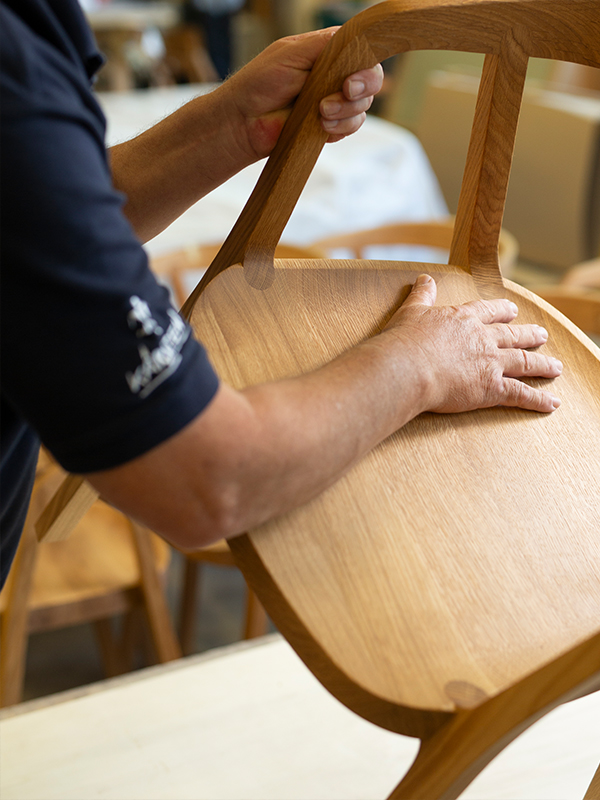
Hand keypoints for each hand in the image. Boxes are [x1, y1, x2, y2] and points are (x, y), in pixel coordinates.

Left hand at [223, 28, 383, 158]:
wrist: (243, 121)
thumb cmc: (259, 83)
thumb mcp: (291, 53)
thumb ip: (324, 45)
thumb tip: (354, 38)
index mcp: (327, 52)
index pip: (363, 51)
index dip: (366, 65)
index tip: (351, 80)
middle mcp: (334, 75)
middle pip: (371, 80)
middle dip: (360, 90)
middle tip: (344, 93)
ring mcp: (333, 101)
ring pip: (362, 107)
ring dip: (345, 112)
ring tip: (320, 112)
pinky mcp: (329, 126)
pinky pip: (350, 127)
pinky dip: (340, 128)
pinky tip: (322, 127)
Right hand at [384, 275, 562, 413]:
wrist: (407, 368)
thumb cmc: (404, 341)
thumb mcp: (411, 312)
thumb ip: (422, 295)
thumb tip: (424, 279)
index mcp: (463, 319)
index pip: (488, 312)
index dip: (502, 311)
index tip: (512, 311)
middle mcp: (482, 338)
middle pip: (512, 336)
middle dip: (529, 335)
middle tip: (542, 335)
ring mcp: (490, 363)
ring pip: (523, 362)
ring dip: (542, 365)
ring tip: (555, 367)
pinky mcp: (491, 388)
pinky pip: (520, 394)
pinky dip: (537, 400)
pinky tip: (551, 403)